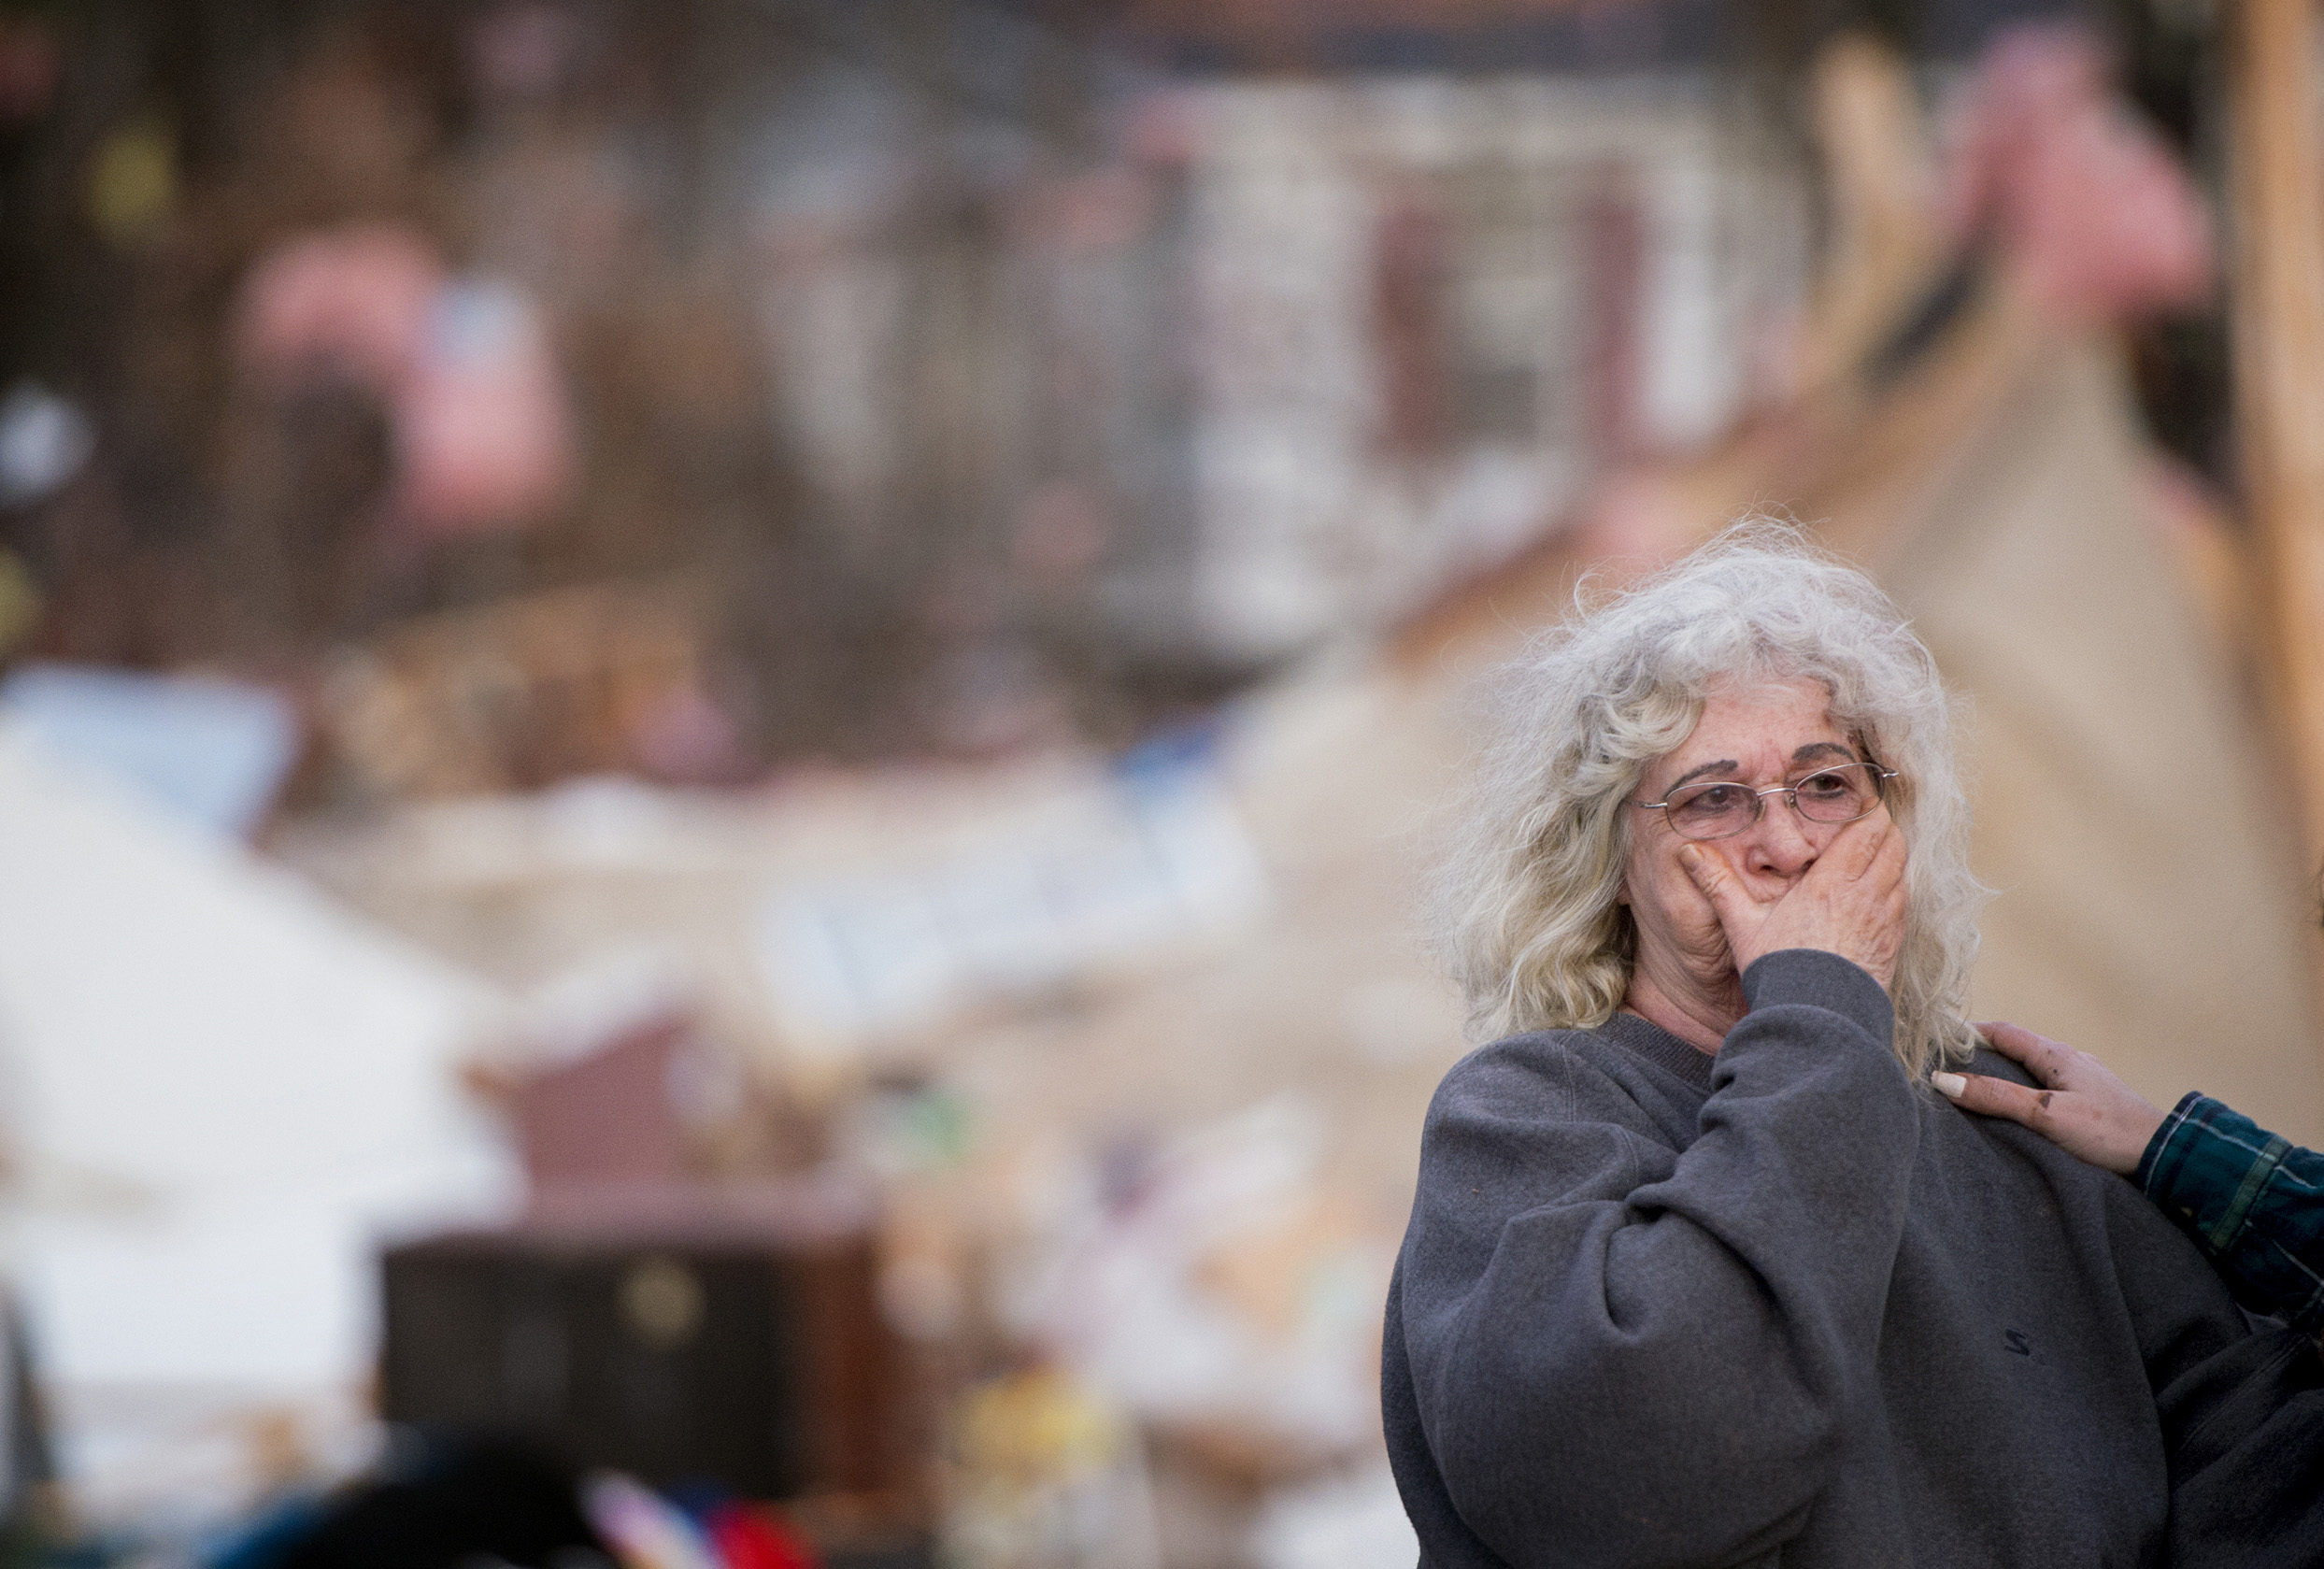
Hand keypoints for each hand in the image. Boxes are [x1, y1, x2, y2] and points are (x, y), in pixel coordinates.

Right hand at [1676, 810, 1907, 986]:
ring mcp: (1885, 920)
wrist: (1815, 1020)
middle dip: (1883, 827)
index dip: (1869, 810)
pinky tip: (1878, 896)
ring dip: (1892, 857)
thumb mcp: (1741, 924)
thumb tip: (1688, 852)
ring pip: (1903, 870)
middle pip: (1893, 842)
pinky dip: (1897, 889)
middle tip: (1865, 823)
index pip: (1867, 828)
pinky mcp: (1893, 944)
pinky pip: (1905, 902)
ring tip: (1872, 855)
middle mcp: (1865, 895)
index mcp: (1831, 882)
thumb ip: (1717, 883)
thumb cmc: (1779, 970)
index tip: (1860, 802)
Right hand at [1932, 1022, 2164, 1174]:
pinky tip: (2021, 1110)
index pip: (2003, 1031)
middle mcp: (2069, 1060)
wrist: (2164, 1155)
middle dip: (1983, 1054)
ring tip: (1978, 1090)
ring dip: (2005, 1074)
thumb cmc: (2107, 1131)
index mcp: (2056, 1055)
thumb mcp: (2046, 1115)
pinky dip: (2026, 1090)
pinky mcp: (2092, 1100)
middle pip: (2017, 1048)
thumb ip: (1997, 1098)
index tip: (1939, 1040)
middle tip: (1951, 1067)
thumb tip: (1945, 1081)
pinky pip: (2049, 1085)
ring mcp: (2083, 1079)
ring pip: (2033, 1068)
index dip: (1969, 1032)